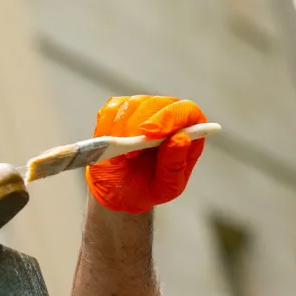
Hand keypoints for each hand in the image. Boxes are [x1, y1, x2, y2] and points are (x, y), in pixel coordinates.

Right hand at [85, 95, 206, 213]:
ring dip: (123, 129)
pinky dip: (107, 127)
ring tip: (123, 155)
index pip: (188, 112)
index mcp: (186, 134)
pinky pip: (112, 109)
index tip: (155, 133)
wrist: (118, 191)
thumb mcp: (166, 187)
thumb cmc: (147, 187)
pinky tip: (109, 144)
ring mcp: (142, 111)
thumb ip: (175, 165)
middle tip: (133, 150)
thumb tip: (181, 139)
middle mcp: (166, 118)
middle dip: (143, 124)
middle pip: (159, 103)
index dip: (172, 117)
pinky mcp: (119, 112)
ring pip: (134, 104)